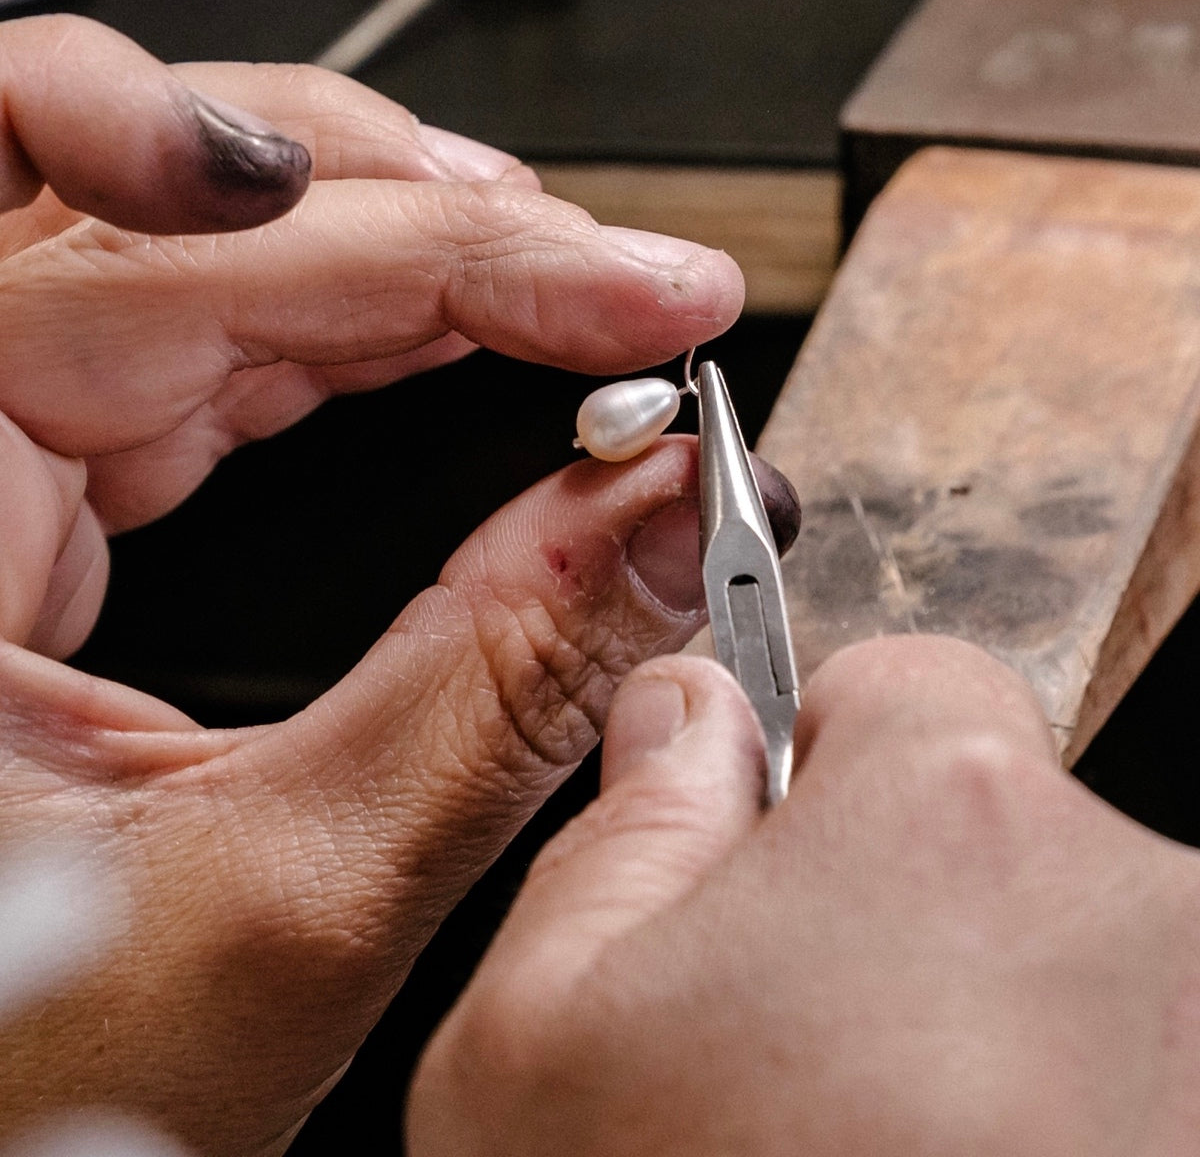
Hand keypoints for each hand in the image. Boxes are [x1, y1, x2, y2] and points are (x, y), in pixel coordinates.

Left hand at [0, 14, 768, 1154]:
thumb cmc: (21, 1076)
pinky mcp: (38, 486)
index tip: (641, 299)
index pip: (202, 278)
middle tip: (606, 279)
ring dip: (388, 243)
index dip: (462, 265)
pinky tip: (449, 338)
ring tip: (549, 280)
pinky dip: (352, 327)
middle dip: (415, 213)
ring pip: (193, 244)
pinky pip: (202, 339)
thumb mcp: (281, 899)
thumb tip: (662, 531)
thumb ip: (493, 697)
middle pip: (175, 203)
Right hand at [409, 638, 1199, 1155]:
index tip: (786, 853)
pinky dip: (1060, 1102)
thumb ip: (624, 829)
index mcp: (948, 814)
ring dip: (981, 1028)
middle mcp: (1140, 905)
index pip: (900, 682)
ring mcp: (1195, 1020)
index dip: (820, 768)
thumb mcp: (543, 1037)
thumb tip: (687, 713)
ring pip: (1066, 954)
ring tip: (889, 1153)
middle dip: (898, 907)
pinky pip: (1123, 1047)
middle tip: (807, 1066)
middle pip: (992, 825)